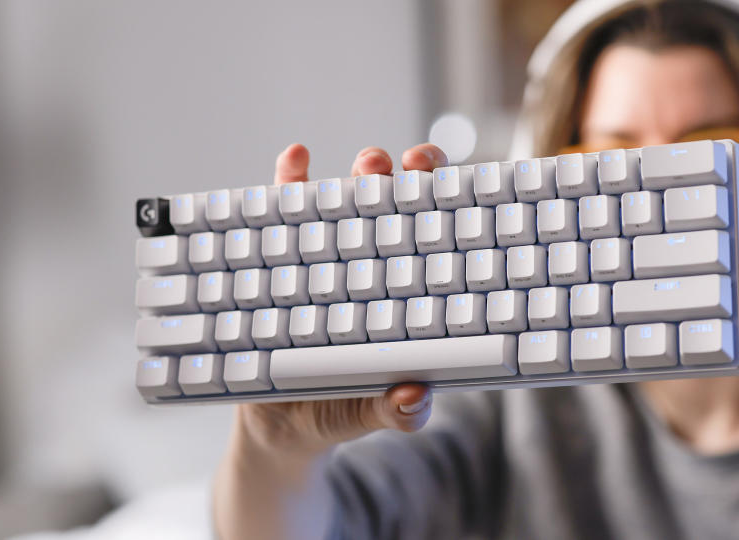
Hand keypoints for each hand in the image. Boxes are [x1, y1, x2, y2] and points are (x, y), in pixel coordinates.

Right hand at [235, 142, 449, 459]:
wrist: (276, 423)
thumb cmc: (337, 410)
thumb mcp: (368, 415)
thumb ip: (395, 412)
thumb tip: (416, 400)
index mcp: (403, 297)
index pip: (435, 245)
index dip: (453, 214)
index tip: (462, 194)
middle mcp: (371, 268)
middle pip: (397, 211)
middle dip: (412, 180)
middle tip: (414, 165)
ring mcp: (326, 258)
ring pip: (348, 202)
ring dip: (362, 174)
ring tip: (370, 163)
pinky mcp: (280, 258)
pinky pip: (283, 213)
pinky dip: (289, 179)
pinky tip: (295, 158)